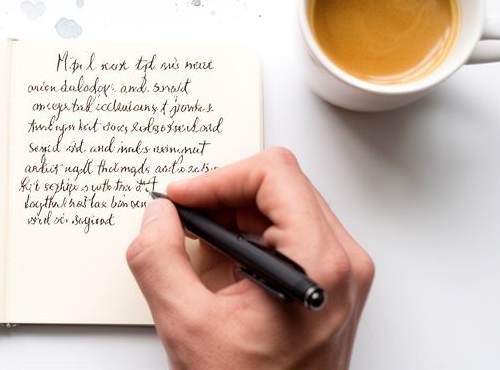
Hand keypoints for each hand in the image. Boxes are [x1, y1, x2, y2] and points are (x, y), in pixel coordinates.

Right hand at [127, 148, 373, 369]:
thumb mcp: (186, 325)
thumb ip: (159, 258)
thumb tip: (157, 214)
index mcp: (319, 262)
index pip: (274, 174)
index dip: (219, 178)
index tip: (183, 199)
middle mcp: (343, 261)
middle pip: (280, 186)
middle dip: (223, 200)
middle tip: (182, 225)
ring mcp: (342, 273)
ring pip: (282, 207)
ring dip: (232, 222)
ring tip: (200, 261)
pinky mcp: (331, 284)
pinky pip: (288, 235)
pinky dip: (247, 242)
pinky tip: (221, 276)